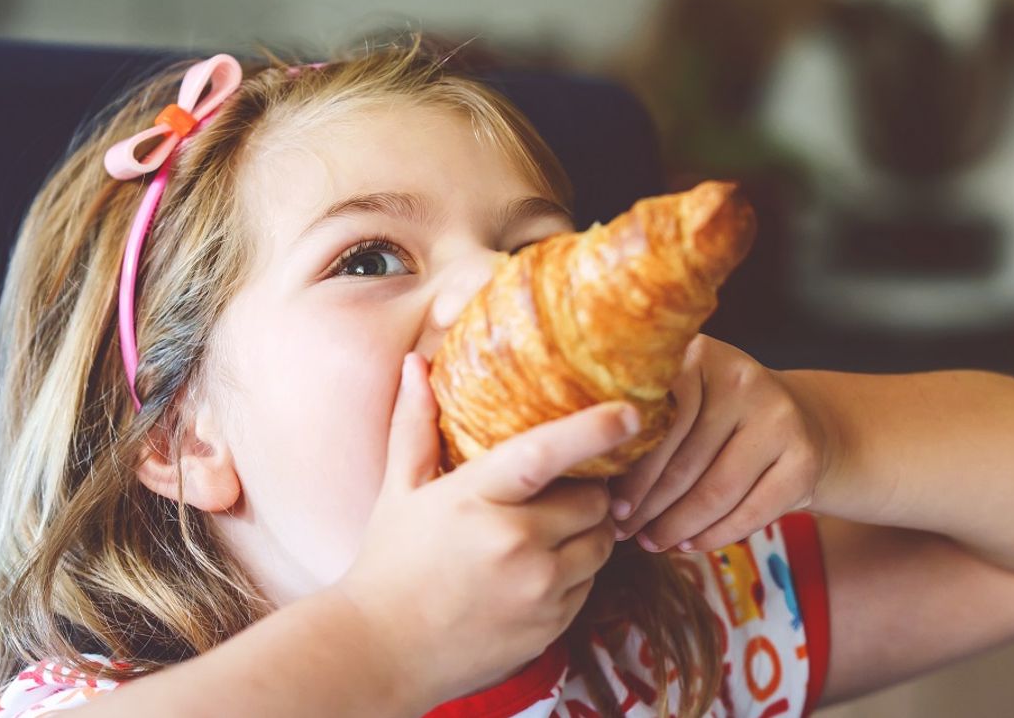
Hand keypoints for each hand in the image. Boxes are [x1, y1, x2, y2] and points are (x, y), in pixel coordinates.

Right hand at [334, 353, 639, 710]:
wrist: (382, 652)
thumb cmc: (389, 563)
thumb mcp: (399, 491)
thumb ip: (415, 425)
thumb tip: (417, 361)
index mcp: (475, 500)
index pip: (546, 454)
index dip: (594, 430)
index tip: (630, 411)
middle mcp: (514, 544)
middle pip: (592, 499)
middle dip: (587, 489)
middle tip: (559, 489)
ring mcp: (538, 589)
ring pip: (602, 541)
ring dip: (588, 530)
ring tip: (548, 530)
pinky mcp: (552, 624)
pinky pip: (591, 583)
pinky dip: (577, 571)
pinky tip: (538, 569)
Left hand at [609, 335, 829, 553]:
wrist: (801, 421)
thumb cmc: (717, 418)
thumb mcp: (684, 398)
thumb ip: (646, 420)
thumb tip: (589, 474)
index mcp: (703, 357)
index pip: (660, 419)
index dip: (632, 469)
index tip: (610, 503)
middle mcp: (744, 379)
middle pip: (686, 459)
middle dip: (649, 505)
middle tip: (624, 530)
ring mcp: (780, 418)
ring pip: (716, 491)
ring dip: (676, 526)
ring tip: (651, 541)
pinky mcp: (804, 460)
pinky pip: (750, 512)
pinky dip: (714, 536)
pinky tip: (688, 544)